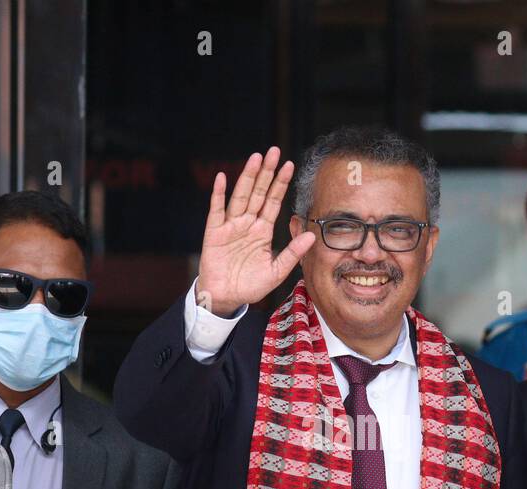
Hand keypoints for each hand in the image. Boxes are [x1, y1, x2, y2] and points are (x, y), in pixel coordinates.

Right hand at [196, 146, 315, 316]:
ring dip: (247, 177)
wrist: (226, 298)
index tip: (290, 166)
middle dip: (267, 172)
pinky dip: (218, 195)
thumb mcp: (276, 271)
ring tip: (256, 158)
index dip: (281, 184)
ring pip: (241, 196)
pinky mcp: (214, 233)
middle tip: (274, 151)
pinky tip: (221, 178)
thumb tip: (312, 235)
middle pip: (258, 192)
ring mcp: (230, 226)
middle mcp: (247, 224)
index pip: (273, 202)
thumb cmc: (250, 285)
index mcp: (263, 231)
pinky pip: (216, 211)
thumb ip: (293, 253)